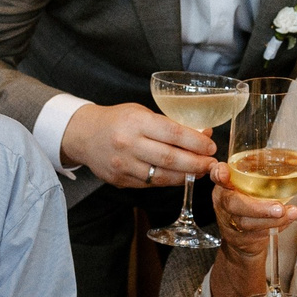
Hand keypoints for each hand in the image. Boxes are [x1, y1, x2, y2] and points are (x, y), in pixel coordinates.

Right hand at [62, 100, 219, 189]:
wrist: (84, 135)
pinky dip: (168, 181)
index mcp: (136, 122)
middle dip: (196, 163)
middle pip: (170, 158)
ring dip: (185, 176)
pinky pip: (150, 184)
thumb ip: (170, 124)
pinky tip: (180, 176)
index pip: (173, 133)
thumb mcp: (142, 113)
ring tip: (199, 172)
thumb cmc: (118, 120)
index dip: (196, 142)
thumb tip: (203, 133)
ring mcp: (123, 165)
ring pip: (162, 176)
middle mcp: (128, 144)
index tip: (211, 147)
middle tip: (211, 164)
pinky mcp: (120, 180)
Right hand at [205, 164, 296, 266]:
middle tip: (279, 208)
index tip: (224, 173)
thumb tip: (295, 163)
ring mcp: (229, 223)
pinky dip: (275, 227)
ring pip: (246, 223)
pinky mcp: (238, 240)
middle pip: (233, 204)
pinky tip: (287, 220)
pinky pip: (256, 235)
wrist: (242, 239)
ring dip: (271, 219)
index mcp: (225, 186)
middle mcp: (223, 203)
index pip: (217, 176)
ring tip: (290, 213)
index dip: (219, 174)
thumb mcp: (249, 188)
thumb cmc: (249, 205)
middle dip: (257, 207)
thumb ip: (261, 176)